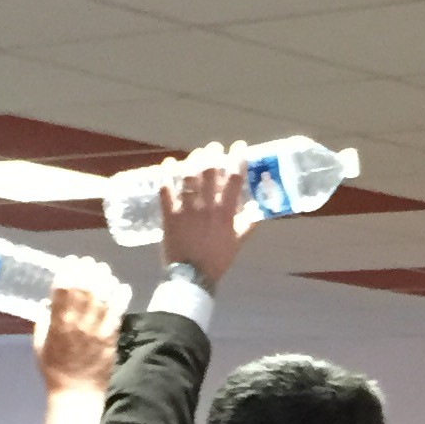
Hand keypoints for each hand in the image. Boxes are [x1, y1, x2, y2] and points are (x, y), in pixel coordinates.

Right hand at [34, 261, 121, 394]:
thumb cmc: (54, 370)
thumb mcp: (39, 345)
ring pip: (103, 298)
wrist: (76, 393)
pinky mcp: (111, 338)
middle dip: (88, 270)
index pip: (63, 290)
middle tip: (89, 262)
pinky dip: (121, 297)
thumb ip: (43, 322)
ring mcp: (97, 330)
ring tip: (104, 270)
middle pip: (85, 289)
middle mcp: (78, 324)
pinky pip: (118, 313)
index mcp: (58, 324)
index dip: (68, 271)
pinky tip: (121, 286)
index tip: (70, 261)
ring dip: (104, 280)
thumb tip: (47, 304)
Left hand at [159, 145, 250, 289]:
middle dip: (212, 153)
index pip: (234, 178)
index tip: (239, 146)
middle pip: (209, 170)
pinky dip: (166, 175)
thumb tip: (258, 213)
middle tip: (214, 148)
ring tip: (195, 154)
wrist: (191, 277)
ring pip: (188, 176)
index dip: (237, 158)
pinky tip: (168, 164)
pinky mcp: (169, 214)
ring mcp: (186, 209)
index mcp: (225, 212)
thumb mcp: (237, 243)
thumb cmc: (217, 260)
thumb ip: (247, 225)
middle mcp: (206, 206)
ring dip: (192, 160)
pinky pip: (165, 190)